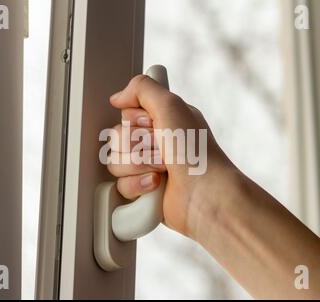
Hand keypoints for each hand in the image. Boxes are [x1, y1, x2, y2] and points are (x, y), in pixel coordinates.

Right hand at [108, 75, 233, 236]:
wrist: (204, 194)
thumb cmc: (196, 152)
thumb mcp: (171, 105)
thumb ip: (142, 89)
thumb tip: (118, 97)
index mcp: (163, 119)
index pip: (125, 114)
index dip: (135, 120)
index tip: (152, 123)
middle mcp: (154, 142)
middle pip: (116, 138)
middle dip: (137, 145)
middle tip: (161, 148)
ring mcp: (147, 167)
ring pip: (115, 162)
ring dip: (139, 165)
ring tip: (163, 168)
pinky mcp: (143, 190)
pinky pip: (120, 185)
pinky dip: (138, 184)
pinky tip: (157, 184)